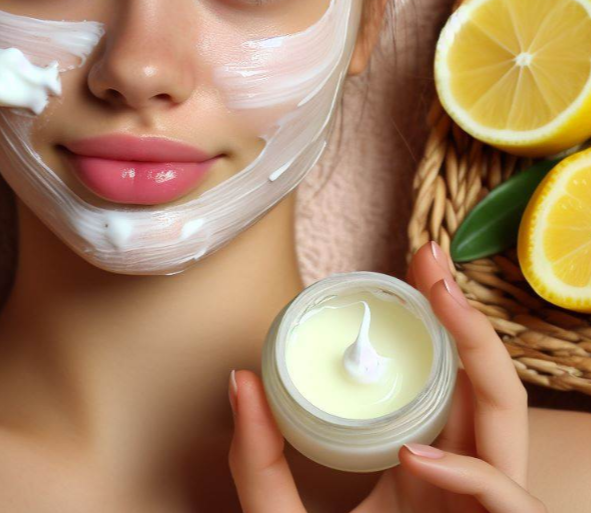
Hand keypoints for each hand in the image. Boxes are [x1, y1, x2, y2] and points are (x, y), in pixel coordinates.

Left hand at [227, 240, 547, 512]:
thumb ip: (259, 461)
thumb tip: (239, 378)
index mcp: (419, 463)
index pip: (440, 381)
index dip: (432, 322)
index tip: (405, 270)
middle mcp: (457, 479)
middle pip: (481, 384)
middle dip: (463, 315)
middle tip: (429, 259)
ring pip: (508, 423)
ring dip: (481, 357)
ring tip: (441, 302)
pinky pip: (506, 502)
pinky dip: (467, 478)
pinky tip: (416, 457)